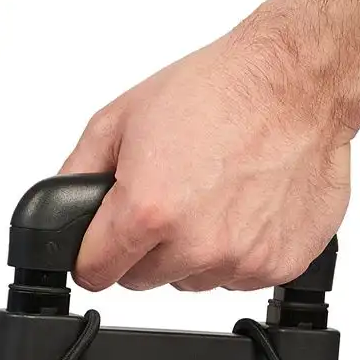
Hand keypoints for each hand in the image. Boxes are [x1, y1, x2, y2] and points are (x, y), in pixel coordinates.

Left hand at [62, 17, 351, 291]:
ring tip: (211, 193)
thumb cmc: (217, 90)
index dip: (95, 253)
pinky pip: (238, 276)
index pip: (94, 273)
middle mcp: (195, 243)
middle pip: (142, 279)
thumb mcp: (120, 118)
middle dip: (145, 247)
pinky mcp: (280, 264)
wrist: (299, 80)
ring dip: (194, 248)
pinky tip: (246, 202)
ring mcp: (240, 259)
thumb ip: (78, 173)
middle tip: (169, 197)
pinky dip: (239, 248)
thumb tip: (60, 211)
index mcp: (148, 212)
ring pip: (192, 279)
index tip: (105, 240)